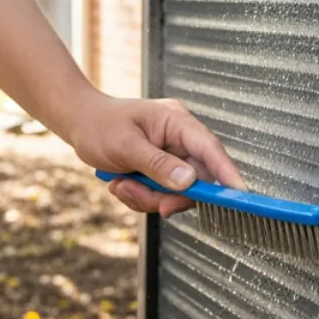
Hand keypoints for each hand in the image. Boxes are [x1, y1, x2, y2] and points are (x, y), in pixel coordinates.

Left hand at [68, 95, 247, 215]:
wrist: (79, 123)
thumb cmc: (99, 125)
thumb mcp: (125, 145)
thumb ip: (158, 164)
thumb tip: (188, 182)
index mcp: (176, 122)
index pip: (210, 149)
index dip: (227, 173)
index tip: (239, 194)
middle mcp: (179, 139)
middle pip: (195, 179)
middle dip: (167, 194)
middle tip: (139, 194)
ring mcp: (170, 156)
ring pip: (176, 192)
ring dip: (148, 197)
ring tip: (121, 185)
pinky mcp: (161, 170)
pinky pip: (162, 194)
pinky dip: (142, 196)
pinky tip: (121, 184)